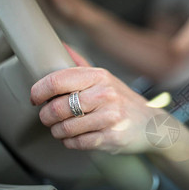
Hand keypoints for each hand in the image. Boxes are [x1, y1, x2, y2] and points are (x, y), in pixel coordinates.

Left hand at [30, 45, 162, 154]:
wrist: (152, 125)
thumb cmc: (123, 101)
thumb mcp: (106, 79)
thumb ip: (82, 65)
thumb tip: (61, 46)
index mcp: (100, 76)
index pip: (57, 80)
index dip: (39, 91)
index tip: (36, 98)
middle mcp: (105, 95)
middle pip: (57, 107)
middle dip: (46, 116)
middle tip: (48, 117)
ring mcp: (109, 117)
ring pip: (65, 128)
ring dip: (57, 131)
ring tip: (62, 129)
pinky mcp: (111, 138)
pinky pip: (77, 143)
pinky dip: (70, 142)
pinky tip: (76, 137)